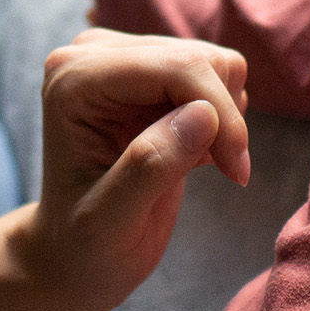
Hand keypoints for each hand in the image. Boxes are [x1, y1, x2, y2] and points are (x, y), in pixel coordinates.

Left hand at [11, 27, 249, 310]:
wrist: (72, 254)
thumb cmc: (83, 245)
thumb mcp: (110, 222)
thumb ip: (151, 165)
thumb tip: (205, 114)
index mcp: (75, 79)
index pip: (175, 66)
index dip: (219, 113)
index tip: (237, 172)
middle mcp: (95, 55)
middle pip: (199, 58)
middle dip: (223, 118)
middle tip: (222, 171)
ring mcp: (124, 61)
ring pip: (214, 62)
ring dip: (222, 119)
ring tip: (194, 163)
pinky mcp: (151, 74)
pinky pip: (214, 77)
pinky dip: (218, 119)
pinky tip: (192, 155)